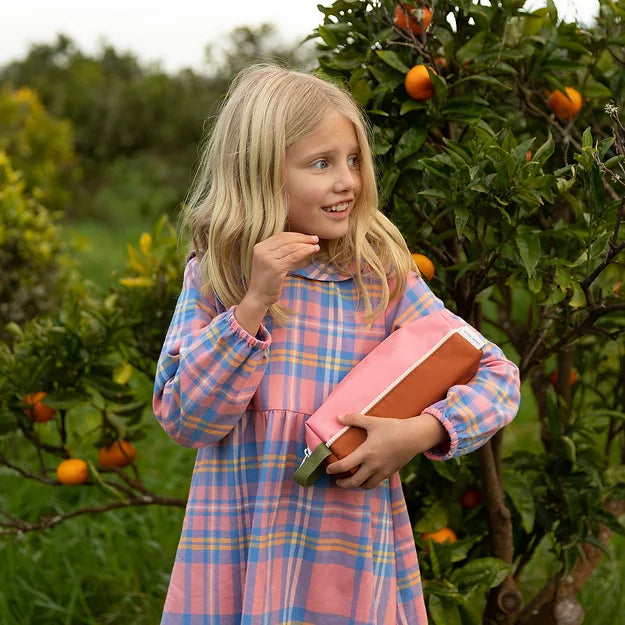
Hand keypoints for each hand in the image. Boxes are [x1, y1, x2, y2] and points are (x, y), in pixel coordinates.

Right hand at [235, 232, 318, 334]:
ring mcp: (268, 259)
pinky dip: (305, 252)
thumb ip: (278, 252)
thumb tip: (299, 243)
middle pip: (286, 240)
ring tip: (316, 245)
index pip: (280, 236)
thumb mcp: (269, 262)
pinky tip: (312, 251)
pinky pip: (294, 256)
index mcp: (259, 247)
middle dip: (302, 238)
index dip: (295, 235)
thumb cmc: (267, 281)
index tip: (307, 236)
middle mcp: (262, 251)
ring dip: (306, 245)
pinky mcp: (276, 267)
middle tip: (315, 238)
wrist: (258, 297)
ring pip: (291, 247)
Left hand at [326, 413, 447, 489]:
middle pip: (354, 482)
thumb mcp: (372, 422)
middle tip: (337, 480)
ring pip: (366, 485)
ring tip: (351, 481)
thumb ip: (354, 419)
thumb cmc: (393, 428)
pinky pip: (376, 482)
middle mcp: (373, 465)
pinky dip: (368, 483)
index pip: (345, 465)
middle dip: (343, 483)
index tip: (328, 469)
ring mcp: (382, 471)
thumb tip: (338, 417)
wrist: (414, 437)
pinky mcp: (390, 472)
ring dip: (356, 485)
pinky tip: (365, 477)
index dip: (333, 469)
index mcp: (366, 453)